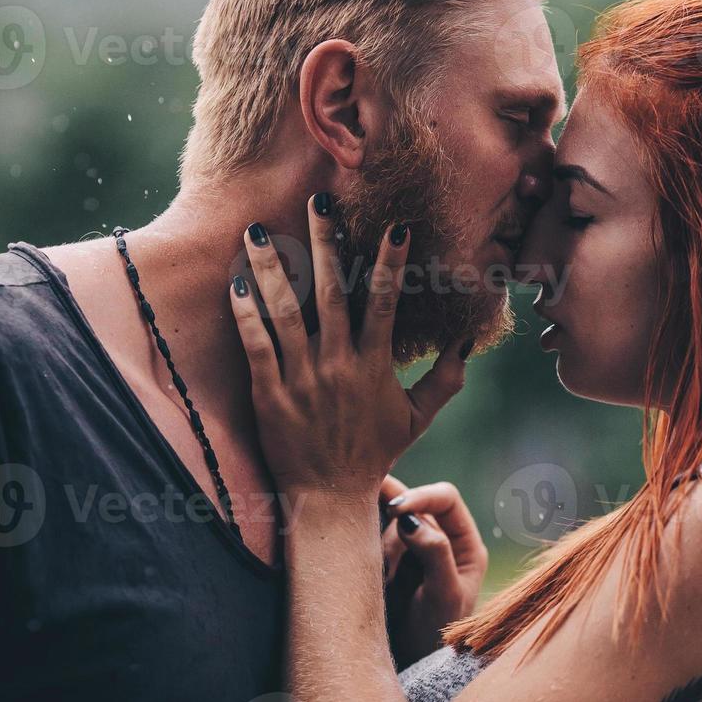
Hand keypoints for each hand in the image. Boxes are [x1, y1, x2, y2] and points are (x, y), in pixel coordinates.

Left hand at [230, 197, 470, 501]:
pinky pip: (256, 347)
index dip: (391, 263)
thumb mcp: (418, 418)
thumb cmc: (374, 453)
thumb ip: (446, 378)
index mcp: (375, 365)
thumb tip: (466, 341)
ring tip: (256, 230)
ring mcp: (302, 379)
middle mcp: (339, 366)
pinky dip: (246, 315)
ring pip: (286, 312)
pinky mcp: (269, 395)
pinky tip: (236, 284)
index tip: (395, 226)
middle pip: (333, 293)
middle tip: (318, 202)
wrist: (329, 498)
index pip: (386, 303)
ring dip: (271, 269)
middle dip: (325, 244)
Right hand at [379, 476, 488, 668]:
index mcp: (464, 544)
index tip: (395, 508)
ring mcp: (410, 550)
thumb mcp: (444, 596)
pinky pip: (371, 540)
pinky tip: (367, 567)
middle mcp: (438, 540)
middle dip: (393, 520)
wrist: (409, 668)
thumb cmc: (436, 636)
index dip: (421, 496)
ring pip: (388, 523)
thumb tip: (411, 519)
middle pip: (412, 506)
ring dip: (379, 540)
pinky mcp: (386, 562)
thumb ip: (435, 554)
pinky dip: (363, 546)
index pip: (445, 499)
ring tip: (384, 578)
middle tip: (374, 537)